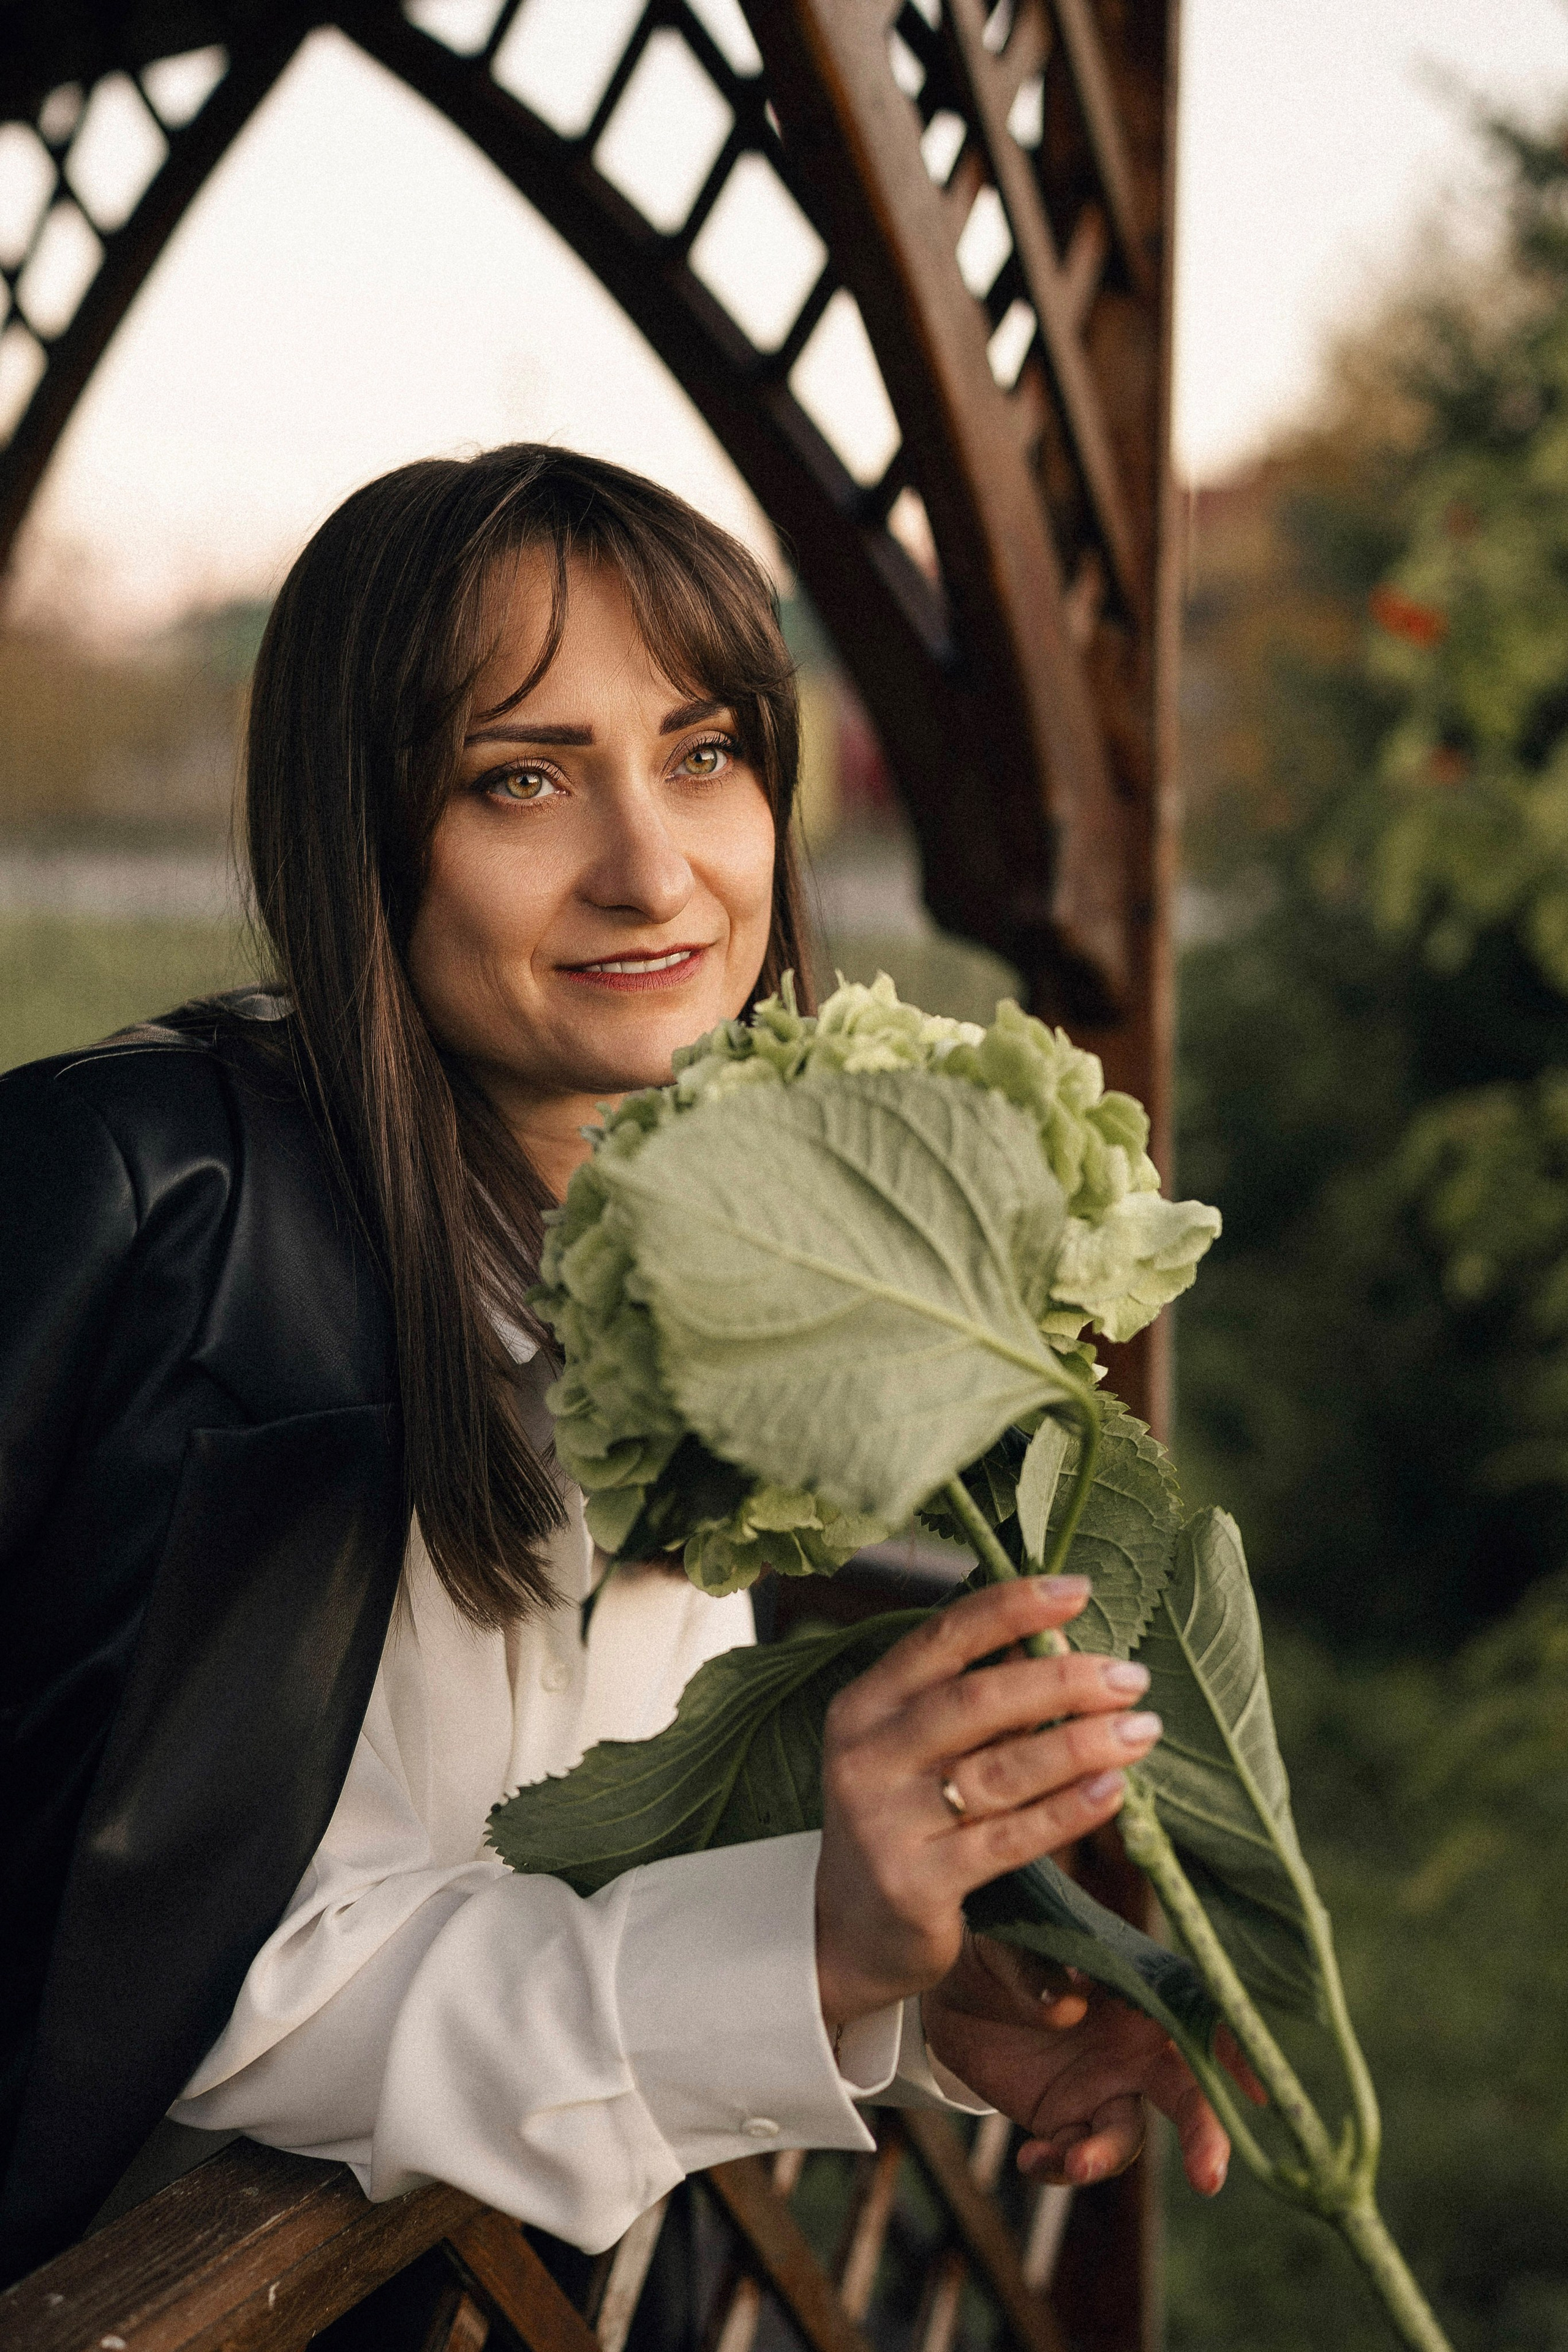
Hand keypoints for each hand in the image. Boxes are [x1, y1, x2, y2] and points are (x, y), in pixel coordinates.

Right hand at [814, 1575, 1161, 2030]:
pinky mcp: (916, 1883)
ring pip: (1000, 1771)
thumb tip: (1060, 1640)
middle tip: (1130, 1677)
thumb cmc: (900, 1818)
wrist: (846, 1931)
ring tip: (1142, 1730)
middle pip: (976, 1702)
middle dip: (1062, 1681)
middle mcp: (866, 1756)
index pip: (942, 1639)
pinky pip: (1009, 1839)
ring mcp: (885, 1822)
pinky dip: (1067, 1811)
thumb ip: (970, 1699)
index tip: (1079, 1589)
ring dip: (1080, 1744)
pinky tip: (1114, 1790)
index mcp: (864, 1704)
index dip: (1011, 1608)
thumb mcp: (911, 1748)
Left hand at [921, 1933, 1260, 2196]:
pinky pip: (1077, 2155)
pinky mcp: (1065, 2119)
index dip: (1232, 2050)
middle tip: (1208, 2176)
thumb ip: (1039, 1970)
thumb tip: (1068, 2003)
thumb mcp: (1011, 1946)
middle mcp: (1135, 2045)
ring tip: (1070, 2161)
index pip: (1199, 2015)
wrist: (949, 1988)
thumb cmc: (998, 1948)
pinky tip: (1029, 2158)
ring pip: (1127, 2135)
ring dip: (1104, 2156)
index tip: (1257, 2090)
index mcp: (1138, 1990)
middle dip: (1205, 2135)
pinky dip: (1060, 2166)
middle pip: (1186, 2093)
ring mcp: (1104, 2086)